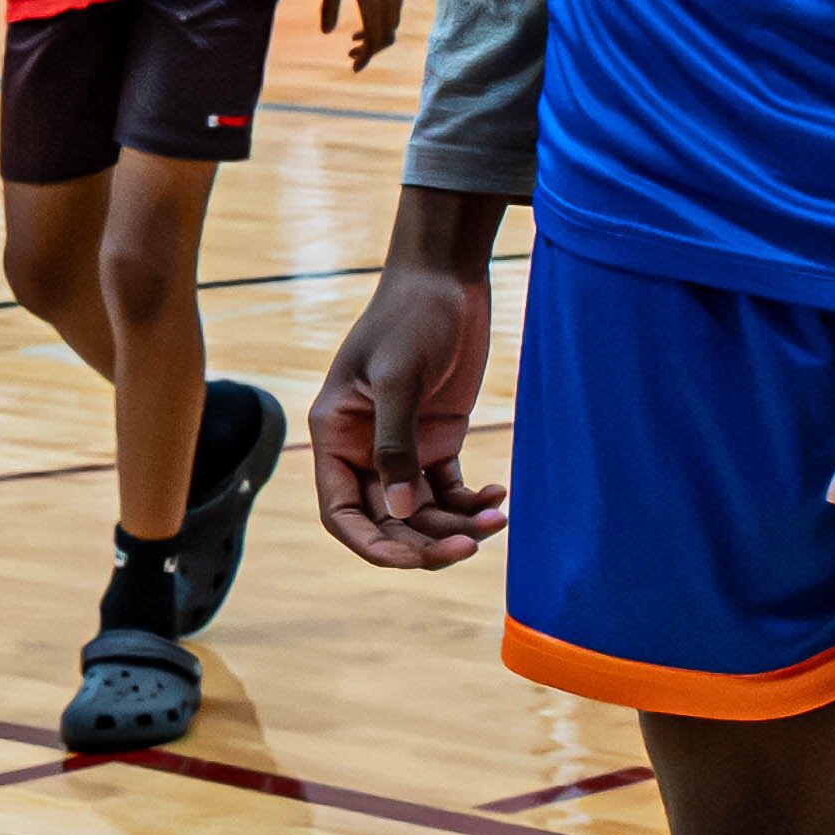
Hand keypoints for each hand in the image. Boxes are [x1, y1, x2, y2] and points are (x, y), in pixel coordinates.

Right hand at [309, 209, 506, 566]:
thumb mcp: (399, 378)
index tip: (413, 558)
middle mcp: (364, 449)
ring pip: (423, 512)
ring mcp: (403, 446)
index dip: (373, 544)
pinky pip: (451, 490)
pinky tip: (498, 499)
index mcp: (336, 436)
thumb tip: (400, 513)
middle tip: (468, 547)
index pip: (342, 513)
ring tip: (497, 519)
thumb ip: (396, 447)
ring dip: (457, 525)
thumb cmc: (410, 316)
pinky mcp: (438, 438)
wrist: (446, 275)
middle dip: (424, 542)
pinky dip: (472, 503)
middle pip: (388, 521)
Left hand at [320, 0, 406, 67]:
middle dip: (370, 50)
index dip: (365, 57)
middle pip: (386, 37)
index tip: (354, 67)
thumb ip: (329, 7)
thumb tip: (325, 32)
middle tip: (350, 54)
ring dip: (376, 35)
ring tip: (353, 37)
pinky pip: (394, 11)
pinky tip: (366, 16)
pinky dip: (382, 21)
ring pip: (391, 25)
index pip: (374, 39)